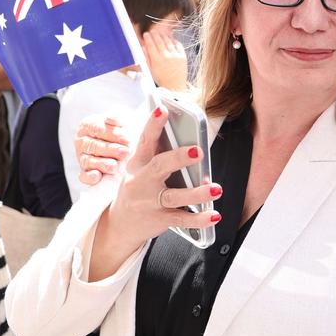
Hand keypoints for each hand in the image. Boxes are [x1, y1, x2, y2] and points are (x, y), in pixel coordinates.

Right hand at [75, 115, 131, 184]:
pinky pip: (83, 176)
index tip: (125, 139)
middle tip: (125, 153)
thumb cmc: (122, 130)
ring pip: (88, 160)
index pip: (97, 128)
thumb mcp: (121, 122)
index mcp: (88, 125)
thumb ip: (116, 120)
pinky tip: (97, 177)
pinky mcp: (85, 171)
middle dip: (110, 150)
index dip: (111, 133)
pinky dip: (89, 177)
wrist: (123, 144)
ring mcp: (82, 156)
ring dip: (101, 164)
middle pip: (94, 145)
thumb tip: (112, 119)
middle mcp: (82, 141)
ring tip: (114, 166)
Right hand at [96, 106, 220, 258]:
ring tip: (216, 189)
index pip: (145, 141)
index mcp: (138, 164)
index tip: (163, 110)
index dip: (153, 125)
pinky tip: (214, 215)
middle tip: (197, 151)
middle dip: (178, 158)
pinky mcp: (159, 219)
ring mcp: (150, 202)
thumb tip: (182, 130)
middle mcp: (142, 182)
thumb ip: (157, 152)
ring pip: (174, 196)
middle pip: (159, 167)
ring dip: (197, 193)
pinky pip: (182, 219)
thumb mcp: (139, 169)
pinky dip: (199, 219)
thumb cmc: (137, 189)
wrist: (119, 225)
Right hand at [142, 30, 188, 91]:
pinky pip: (177, 44)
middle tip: (152, 32)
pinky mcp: (183, 56)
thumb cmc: (161, 78)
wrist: (175, 85)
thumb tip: (142, 47)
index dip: (147, 38)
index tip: (146, 34)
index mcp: (157, 60)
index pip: (150, 45)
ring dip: (163, 36)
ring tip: (160, 34)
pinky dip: (173, 40)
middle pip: (159, 41)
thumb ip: (146, 58)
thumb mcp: (150, 69)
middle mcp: (166, 57)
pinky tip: (170, 38)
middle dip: (154, 34)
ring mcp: (175, 56)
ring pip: (168, 41)